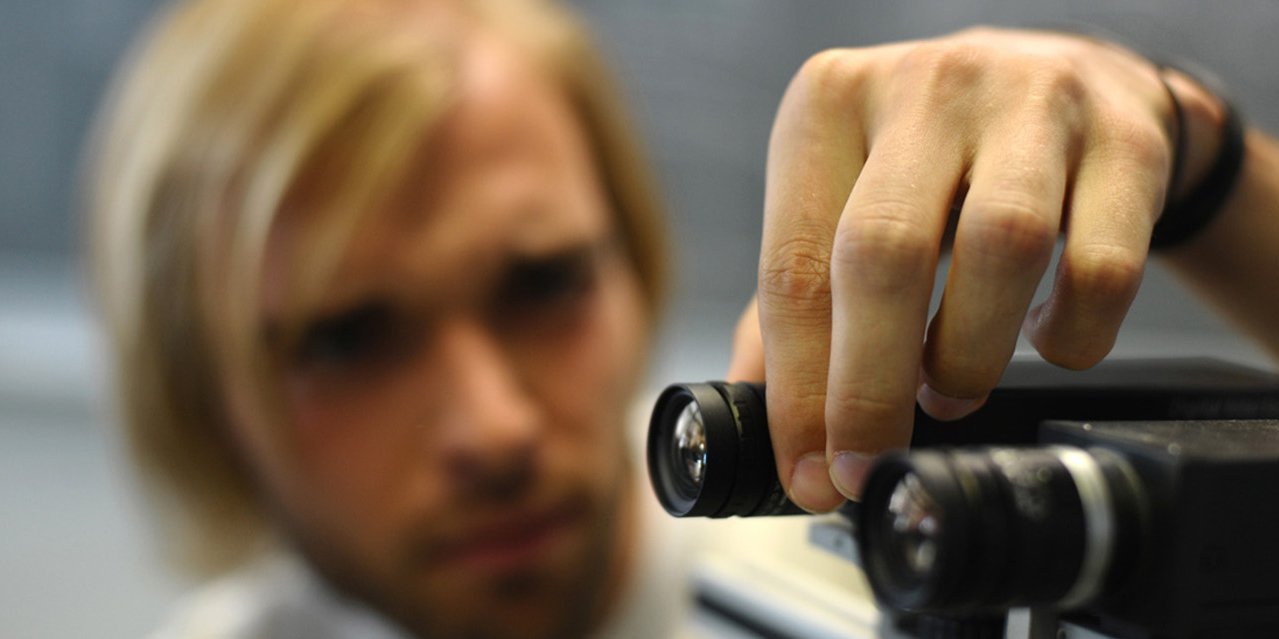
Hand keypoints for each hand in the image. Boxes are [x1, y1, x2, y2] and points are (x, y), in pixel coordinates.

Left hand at [728, 27, 1216, 510]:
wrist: (1074, 80)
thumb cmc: (939, 158)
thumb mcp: (847, 196)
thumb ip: (796, 295)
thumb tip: (756, 405)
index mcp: (831, 105)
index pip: (794, 265)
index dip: (799, 390)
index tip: (814, 472)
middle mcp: (926, 88)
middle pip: (883, 253)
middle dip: (870, 388)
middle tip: (871, 463)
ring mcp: (1032, 102)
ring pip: (1002, 249)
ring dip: (968, 358)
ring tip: (951, 393)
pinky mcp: (1127, 139)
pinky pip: (1105, 267)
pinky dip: (1071, 335)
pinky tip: (1044, 338)